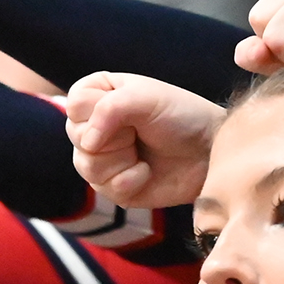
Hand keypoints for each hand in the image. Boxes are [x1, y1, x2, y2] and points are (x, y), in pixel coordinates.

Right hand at [63, 72, 222, 207]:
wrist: (209, 152)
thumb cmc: (182, 115)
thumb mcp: (147, 98)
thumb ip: (109, 108)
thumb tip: (87, 143)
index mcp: (98, 95)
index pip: (75, 104)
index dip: (99, 112)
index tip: (130, 110)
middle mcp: (94, 126)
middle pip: (76, 136)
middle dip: (114, 138)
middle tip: (139, 132)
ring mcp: (101, 157)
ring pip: (85, 165)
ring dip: (121, 161)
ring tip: (142, 153)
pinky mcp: (112, 185)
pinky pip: (103, 189)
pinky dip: (130, 182)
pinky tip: (147, 172)